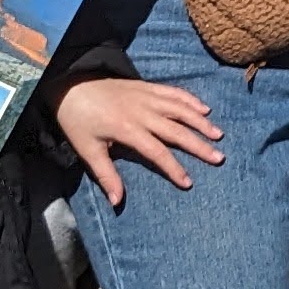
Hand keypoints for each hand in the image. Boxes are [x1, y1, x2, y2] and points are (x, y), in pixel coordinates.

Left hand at [54, 77, 228, 205]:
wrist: (69, 86)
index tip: (188, 182)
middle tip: (218, 157)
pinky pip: (173, 92)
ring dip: (200, 121)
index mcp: (127, 129)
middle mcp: (142, 112)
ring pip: (180, 109)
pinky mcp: (146, 86)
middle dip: (199, 145)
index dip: (173, 167)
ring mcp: (146, 97)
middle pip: (177, 130)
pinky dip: (190, 100)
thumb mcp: (88, 150)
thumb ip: (106, 175)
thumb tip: (117, 201)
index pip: (157, 151)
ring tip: (218, 134)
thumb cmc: (77, 121)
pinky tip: (204, 108)